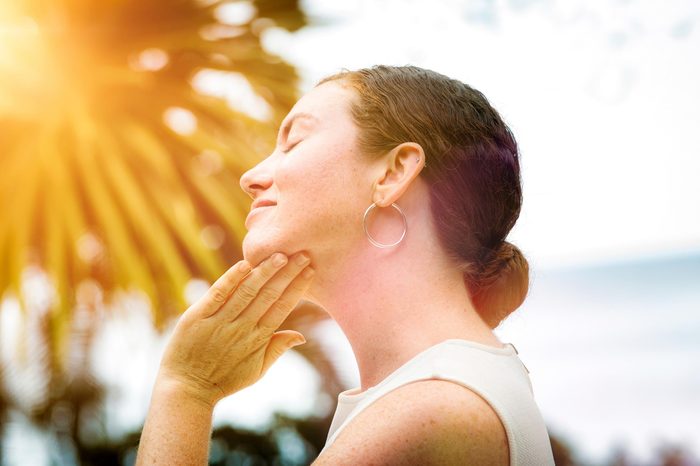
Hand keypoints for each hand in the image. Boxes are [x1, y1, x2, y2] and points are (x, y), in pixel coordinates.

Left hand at [155, 252, 313, 406]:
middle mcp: (241, 328)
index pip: (282, 308)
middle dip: (287, 273)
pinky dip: (230, 279)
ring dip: (264, 272)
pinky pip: (217, 294)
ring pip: (246, 291)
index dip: (297, 288)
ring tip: (280, 255)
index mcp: (258, 339)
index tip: (309, 270)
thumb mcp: (256, 371)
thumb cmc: (223, 380)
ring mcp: (219, 321)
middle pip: (268, 295)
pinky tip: (244, 264)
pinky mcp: (197, 317)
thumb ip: (278, 349)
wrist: (186, 390)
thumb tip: (302, 336)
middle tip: (302, 254)